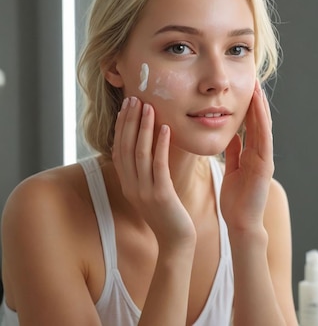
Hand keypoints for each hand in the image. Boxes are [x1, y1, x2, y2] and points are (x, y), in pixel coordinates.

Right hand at [112, 97, 195, 248]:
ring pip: (140, 153)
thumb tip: (149, 146)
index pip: (119, 149)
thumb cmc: (168, 214)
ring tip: (149, 107)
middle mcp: (132, 186)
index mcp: (128, 184)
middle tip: (134, 99)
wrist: (176, 241)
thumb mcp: (152, 190)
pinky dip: (160, 145)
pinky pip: (158, 165)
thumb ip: (147, 171)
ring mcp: (144, 191)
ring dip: (143, 127)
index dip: (121, 127)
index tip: (126, 106)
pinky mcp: (161, 195)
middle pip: (126, 147)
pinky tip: (165, 129)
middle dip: (129, 121)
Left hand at [220, 81, 273, 233]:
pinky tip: (259, 109)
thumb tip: (232, 136)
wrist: (241, 223)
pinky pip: (263, 139)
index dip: (248, 107)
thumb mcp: (231, 171)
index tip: (244, 89)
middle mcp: (260, 154)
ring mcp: (264, 159)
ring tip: (257, 87)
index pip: (250, 126)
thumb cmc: (236, 201)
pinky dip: (262, 123)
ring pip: (263, 127)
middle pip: (259, 122)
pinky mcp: (265, 165)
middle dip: (256, 101)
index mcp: (251, 155)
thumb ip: (233, 153)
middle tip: (254, 79)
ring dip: (260, 107)